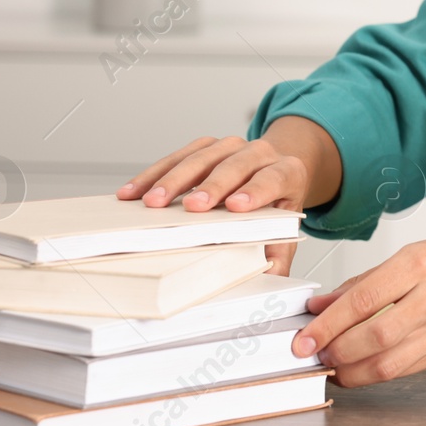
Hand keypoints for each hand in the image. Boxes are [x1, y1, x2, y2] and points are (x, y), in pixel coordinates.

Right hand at [116, 117, 340, 277]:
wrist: (275, 165)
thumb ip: (280, 253)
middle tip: (192, 207)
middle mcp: (261, 153)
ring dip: (173, 180)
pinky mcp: (207, 145)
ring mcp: (232, 146)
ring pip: (201, 158)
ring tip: (151, 202)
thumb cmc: (278, 200)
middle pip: (234, 166)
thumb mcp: (288, 225)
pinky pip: (179, 156)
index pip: (272, 179)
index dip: (255, 192)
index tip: (236, 206)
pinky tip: (136, 191)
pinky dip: (155, 174)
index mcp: (287, 171)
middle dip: (211, 187)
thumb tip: (269, 280)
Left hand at [293, 230, 425, 386]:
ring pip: (389, 363)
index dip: (328, 325)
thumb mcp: (413, 252)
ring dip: (352, 372)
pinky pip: (406, 370)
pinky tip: (360, 370)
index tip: (303, 339)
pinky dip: (377, 374)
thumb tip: (322, 304)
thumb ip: (364, 282)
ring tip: (333, 367)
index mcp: (418, 265)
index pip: (363, 300)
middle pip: (374, 337)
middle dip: (336, 351)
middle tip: (314, 354)